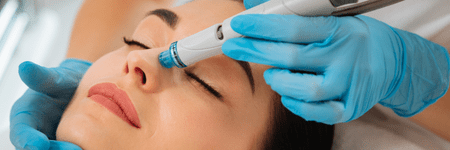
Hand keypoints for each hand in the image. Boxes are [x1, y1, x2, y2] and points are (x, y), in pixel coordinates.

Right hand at [10, 59, 90, 149]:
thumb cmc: (65, 81)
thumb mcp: (56, 78)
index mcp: (25, 116)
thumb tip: (24, 67)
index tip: (39, 144)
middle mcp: (35, 132)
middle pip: (39, 149)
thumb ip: (42, 76)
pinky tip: (95, 148)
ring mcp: (52, 140)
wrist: (83, 87)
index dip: (28, 140)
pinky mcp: (67, 145)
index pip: (21, 132)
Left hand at [222, 1, 449, 123]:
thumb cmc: (356, 38)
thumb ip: (297, 16)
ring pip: (306, 89)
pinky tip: (287, 94)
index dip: (263, 27)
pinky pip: (320, 112)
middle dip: (256, 51)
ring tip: (270, 73)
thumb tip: (256, 7)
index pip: (293, 28)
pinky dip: (298, 105)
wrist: (395, 61)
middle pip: (291, 57)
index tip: (240, 25)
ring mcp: (349, 85)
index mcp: (339, 31)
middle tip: (234, 46)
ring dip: (279, 81)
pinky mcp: (350, 107)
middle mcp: (345, 58)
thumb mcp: (333, 18)